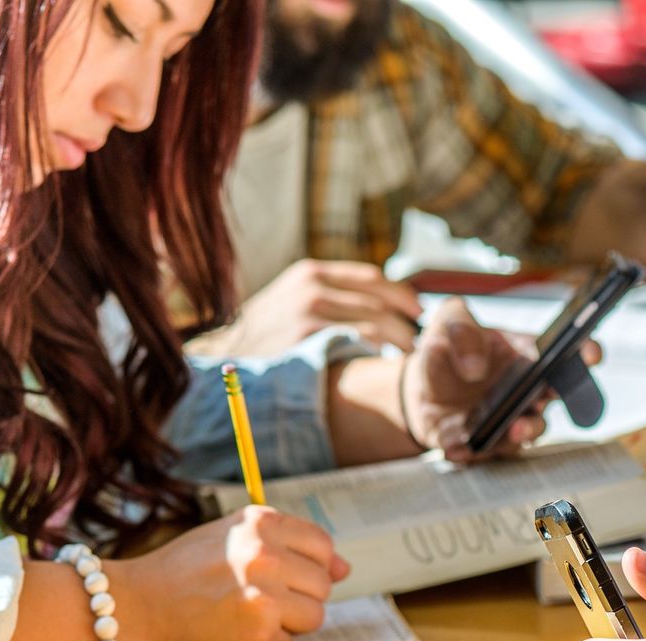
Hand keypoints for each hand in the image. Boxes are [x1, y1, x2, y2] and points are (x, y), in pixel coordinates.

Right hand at [111, 506, 348, 640]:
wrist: (134, 609)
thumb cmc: (185, 572)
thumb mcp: (233, 537)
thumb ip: (290, 545)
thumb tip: (345, 569)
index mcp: (261, 524)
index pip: (323, 546)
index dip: (310, 566)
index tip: (284, 575)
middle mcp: (265, 555)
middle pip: (323, 585)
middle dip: (298, 597)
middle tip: (255, 599)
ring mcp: (263, 595)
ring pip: (314, 617)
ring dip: (287, 624)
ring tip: (245, 615)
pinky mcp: (258, 633)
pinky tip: (232, 634)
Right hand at [208, 260, 422, 358]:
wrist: (224, 358)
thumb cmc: (265, 336)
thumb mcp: (290, 301)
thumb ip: (327, 295)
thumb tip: (377, 303)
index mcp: (310, 272)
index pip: (371, 277)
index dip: (401, 294)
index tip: (418, 310)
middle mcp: (311, 286)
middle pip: (379, 300)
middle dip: (406, 321)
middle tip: (421, 339)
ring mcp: (309, 311)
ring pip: (376, 322)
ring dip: (400, 339)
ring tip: (410, 354)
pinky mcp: (309, 337)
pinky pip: (360, 342)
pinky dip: (379, 352)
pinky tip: (386, 362)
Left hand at [398, 298, 599, 461]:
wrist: (419, 383)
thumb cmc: (445, 347)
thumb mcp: (448, 322)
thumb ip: (461, 330)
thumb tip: (474, 367)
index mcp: (525, 355)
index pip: (564, 354)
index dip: (583, 354)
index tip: (589, 355)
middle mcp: (524, 391)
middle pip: (549, 401)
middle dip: (553, 404)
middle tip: (541, 403)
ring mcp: (506, 420)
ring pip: (525, 432)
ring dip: (520, 434)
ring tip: (509, 431)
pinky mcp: (481, 442)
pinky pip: (482, 452)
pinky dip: (471, 453)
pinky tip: (456, 448)